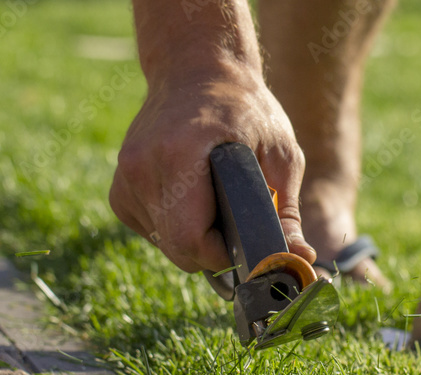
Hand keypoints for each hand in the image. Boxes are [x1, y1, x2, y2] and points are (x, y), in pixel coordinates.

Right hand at [109, 64, 314, 272]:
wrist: (197, 70)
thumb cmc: (246, 110)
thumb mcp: (280, 154)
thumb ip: (285, 210)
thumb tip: (301, 258)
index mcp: (179, 156)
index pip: (191, 239)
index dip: (225, 255)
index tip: (248, 246)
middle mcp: (142, 167)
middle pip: (177, 248)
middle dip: (214, 252)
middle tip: (240, 227)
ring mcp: (125, 178)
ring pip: (165, 244)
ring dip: (196, 239)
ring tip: (218, 202)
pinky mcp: (119, 189)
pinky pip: (152, 231)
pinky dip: (176, 227)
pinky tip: (195, 199)